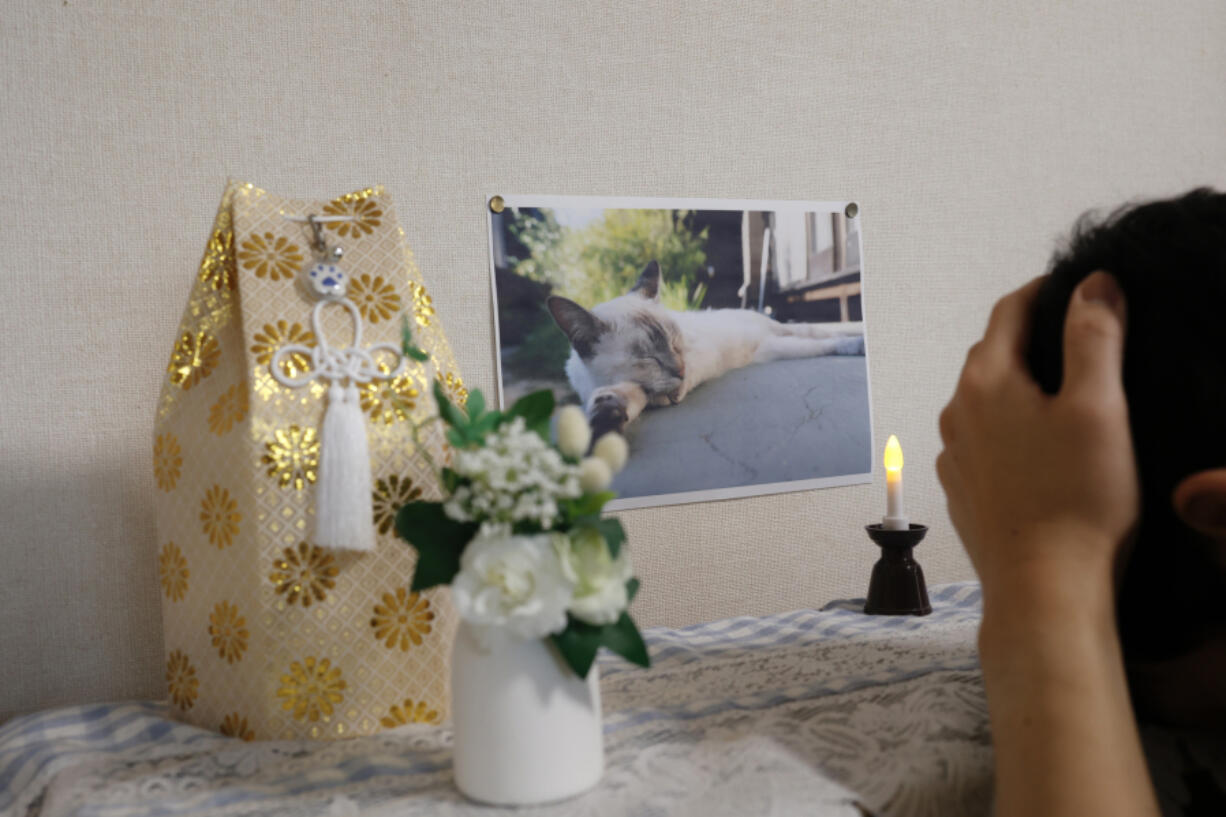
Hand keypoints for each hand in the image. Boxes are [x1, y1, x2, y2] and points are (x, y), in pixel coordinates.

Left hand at [936, 272, 1138, 606]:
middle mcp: (956, 414)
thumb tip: (1093, 283)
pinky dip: (1010, 431)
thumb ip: (1095, 338)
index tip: (1076, 284)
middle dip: (1031, 337)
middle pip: (992, 355)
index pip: (1009, 311)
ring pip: (986, 402)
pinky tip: (1043, 449)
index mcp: (985, 383)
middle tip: (1077, 333)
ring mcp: (953, 456)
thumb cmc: (1076, 501)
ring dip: (1018, 387)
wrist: (1043, 591)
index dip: (1045, 290)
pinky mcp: (963, 492)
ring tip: (1064, 392)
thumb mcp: (1099, 407)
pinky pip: (984, 444)